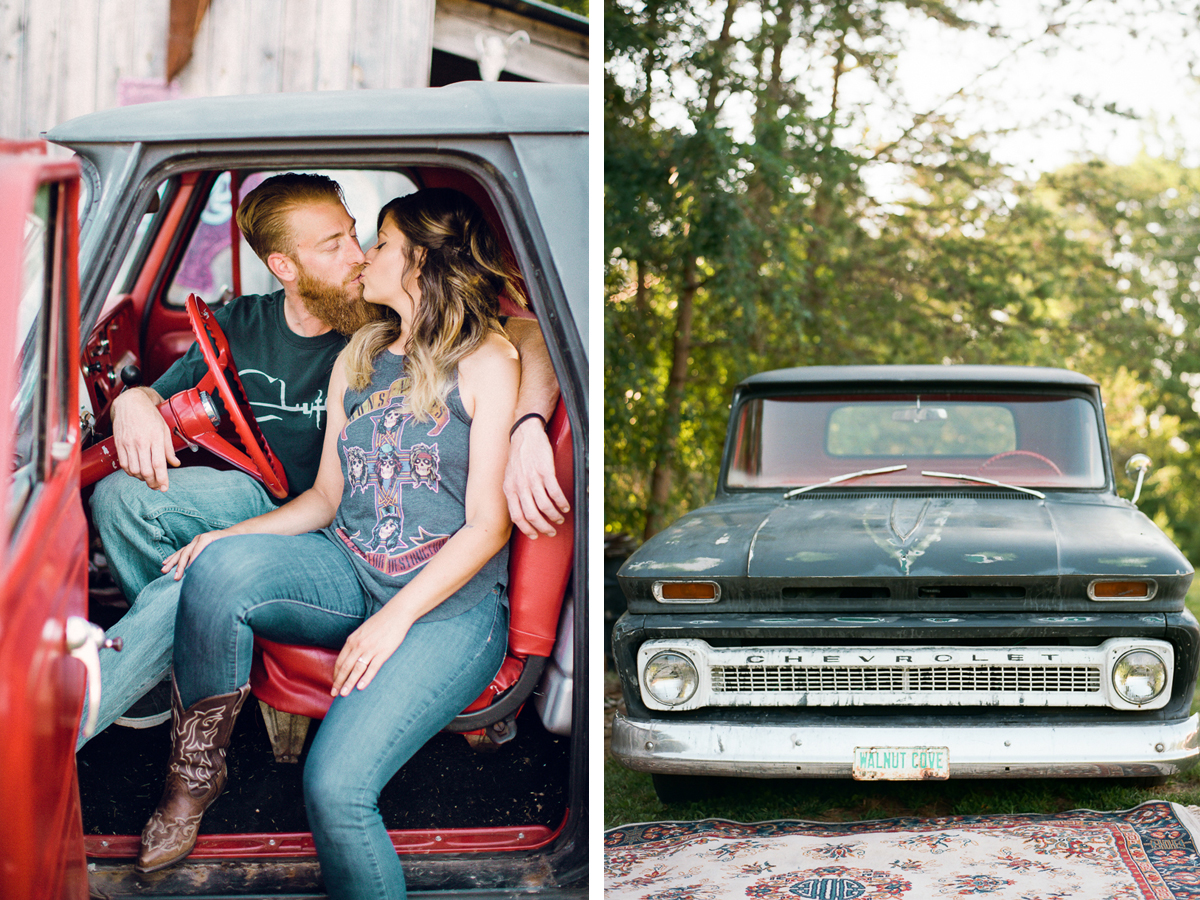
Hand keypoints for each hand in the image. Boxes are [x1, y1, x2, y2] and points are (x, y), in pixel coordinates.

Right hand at [112, 387, 178, 490]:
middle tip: (157, 486)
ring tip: (148, 479)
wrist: (131, 403)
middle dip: (152, 482)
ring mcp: (128, 444)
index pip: (158, 464)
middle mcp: (141, 442)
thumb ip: (169, 449)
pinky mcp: (119, 444)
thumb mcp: (164, 429)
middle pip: (145, 471)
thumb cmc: (150, 415)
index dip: (162, 479)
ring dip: (141, 478)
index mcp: (155, 438)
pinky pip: (124, 464)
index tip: (164, 488)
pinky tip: (137, 472)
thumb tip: (175, 463)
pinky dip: (131, 472)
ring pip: (134, 470)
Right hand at [161, 530, 229, 579]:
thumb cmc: (233, 542)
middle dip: (180, 566)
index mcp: (208, 538)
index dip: (193, 560)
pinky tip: (165, 563)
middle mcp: (199, 538)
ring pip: (181, 552)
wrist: (234, 533)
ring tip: (164, 571)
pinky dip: (173, 557)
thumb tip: (214, 567)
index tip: (189, 572)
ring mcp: (195, 541)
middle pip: (187, 552)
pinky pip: (181, 551)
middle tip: (176, 578)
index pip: (198, 550)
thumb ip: (222, 553)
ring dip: (172, 562)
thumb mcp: (230, 547)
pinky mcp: (193, 544)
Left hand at [330, 605, 414, 695]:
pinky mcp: (383, 652)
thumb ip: (355, 642)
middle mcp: (359, 645)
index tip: (334, 683)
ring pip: (356, 670)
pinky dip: (365, 678)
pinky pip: (372, 668)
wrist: (396, 614)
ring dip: (349, 683)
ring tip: (344, 694)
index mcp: (352, 640)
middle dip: (338, 682)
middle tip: (334, 693)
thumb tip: (350, 655)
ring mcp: (370, 649)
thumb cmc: (380, 622)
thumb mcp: (362, 631)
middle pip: (345, 667)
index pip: (340, 661)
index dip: (336, 674)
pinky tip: (360, 687)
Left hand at [503, 417, 568, 538]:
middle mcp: (520, 485)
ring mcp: (532, 478)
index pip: (516, 516)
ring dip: (554, 516)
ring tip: (560, 518)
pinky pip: (555, 492)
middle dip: (543, 527)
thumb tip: (520, 510)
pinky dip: (561, 503)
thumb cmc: (518, 456)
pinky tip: (565, 506)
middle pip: (532, 515)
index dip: (527, 529)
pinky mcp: (545, 471)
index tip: (535, 535)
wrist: (524, 434)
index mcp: (509, 488)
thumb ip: (514, 492)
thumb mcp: (509, 476)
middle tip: (551, 531)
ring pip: (544, 506)